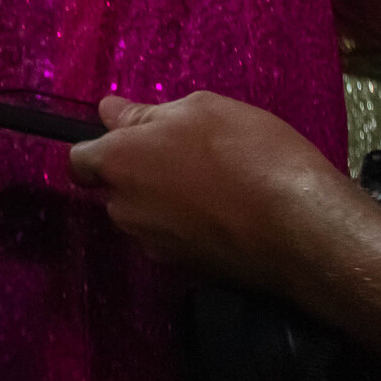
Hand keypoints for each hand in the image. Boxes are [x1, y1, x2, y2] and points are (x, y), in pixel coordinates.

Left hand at [68, 91, 360, 293]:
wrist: (301, 229)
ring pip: (146, 215)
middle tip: (191, 155)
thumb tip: (109, 112)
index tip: (136, 138)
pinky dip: (191, 227)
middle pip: (116, 188)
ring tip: (217, 184)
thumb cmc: (249, 154)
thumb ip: (145, 113)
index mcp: (118, 164)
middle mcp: (124, 208)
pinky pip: (175, 239)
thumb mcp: (201, 109)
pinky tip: (228, 214)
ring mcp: (153, 244)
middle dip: (141, 173)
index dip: (102, 147)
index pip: (79, 160)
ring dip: (166, 200)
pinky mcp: (184, 270)